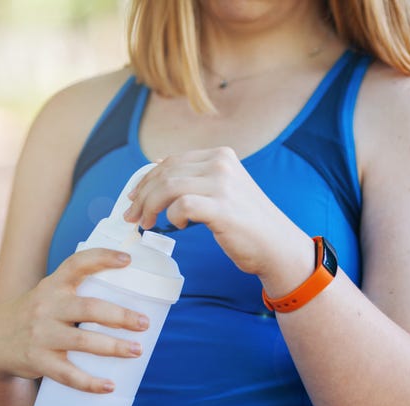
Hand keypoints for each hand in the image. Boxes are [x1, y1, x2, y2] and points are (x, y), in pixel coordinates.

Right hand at [0, 249, 149, 392]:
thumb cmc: (35, 315)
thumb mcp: (48, 295)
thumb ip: (78, 294)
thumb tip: (131, 301)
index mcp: (53, 285)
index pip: (77, 264)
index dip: (102, 258)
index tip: (128, 259)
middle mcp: (46, 307)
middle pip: (88, 308)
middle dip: (120, 316)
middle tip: (144, 323)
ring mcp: (41, 335)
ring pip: (82, 341)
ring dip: (113, 347)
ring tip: (137, 350)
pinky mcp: (38, 361)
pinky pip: (67, 374)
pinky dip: (90, 382)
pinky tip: (109, 385)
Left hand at [124, 147, 298, 275]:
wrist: (277, 246)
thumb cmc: (246, 222)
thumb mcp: (223, 189)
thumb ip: (195, 178)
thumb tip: (156, 169)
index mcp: (220, 155)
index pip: (171, 161)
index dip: (146, 179)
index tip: (133, 197)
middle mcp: (221, 164)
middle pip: (165, 173)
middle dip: (142, 195)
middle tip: (132, 216)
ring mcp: (223, 184)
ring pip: (168, 187)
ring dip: (150, 207)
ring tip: (146, 223)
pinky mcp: (222, 208)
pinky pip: (181, 206)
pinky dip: (173, 216)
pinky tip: (180, 226)